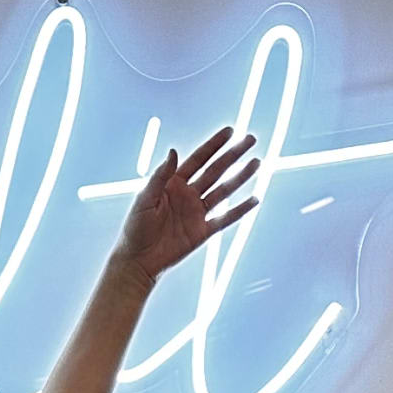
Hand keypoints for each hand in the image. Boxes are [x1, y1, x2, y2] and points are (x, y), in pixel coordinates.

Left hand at [111, 126, 263, 280]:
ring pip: (224, 191)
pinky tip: (254, 199)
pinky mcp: (203, 231)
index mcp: (173, 183)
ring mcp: (197, 212)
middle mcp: (188, 194)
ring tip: (257, 163)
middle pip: (215, 170)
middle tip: (250, 140)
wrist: (137, 260)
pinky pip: (225, 219)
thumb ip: (161, 176)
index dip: (213, 145)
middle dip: (233, 155)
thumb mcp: (145, 199)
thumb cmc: (135, 228)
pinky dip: (240, 210)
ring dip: (240, 177)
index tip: (230, 131)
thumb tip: (174, 151)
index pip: (198, 159)